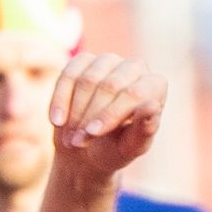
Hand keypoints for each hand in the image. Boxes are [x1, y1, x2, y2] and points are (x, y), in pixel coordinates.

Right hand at [48, 53, 167, 175]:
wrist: (86, 151)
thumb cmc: (115, 150)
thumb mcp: (130, 148)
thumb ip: (144, 130)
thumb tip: (152, 106)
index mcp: (155, 87)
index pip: (134, 94)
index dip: (111, 114)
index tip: (92, 133)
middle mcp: (135, 68)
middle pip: (109, 86)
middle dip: (90, 116)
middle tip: (79, 142)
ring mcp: (109, 60)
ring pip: (87, 80)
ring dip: (75, 112)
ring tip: (71, 140)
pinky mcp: (84, 60)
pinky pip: (68, 74)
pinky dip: (59, 99)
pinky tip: (56, 121)